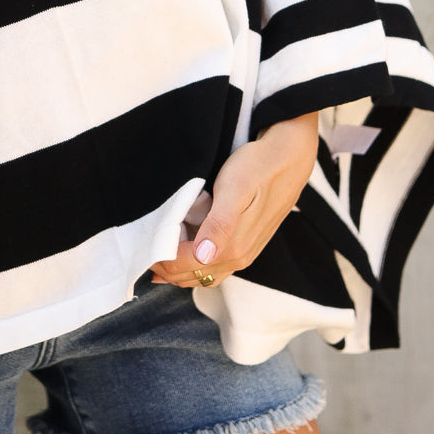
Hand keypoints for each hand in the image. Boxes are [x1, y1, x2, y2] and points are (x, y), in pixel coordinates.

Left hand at [149, 111, 318, 287]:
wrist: (289, 157)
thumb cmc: (257, 168)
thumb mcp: (234, 190)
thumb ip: (219, 224)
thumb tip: (203, 255)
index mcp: (233, 247)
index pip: (188, 267)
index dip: (163, 261)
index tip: (144, 248)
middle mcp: (240, 257)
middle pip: (195, 276)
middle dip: (167, 270)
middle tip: (145, 253)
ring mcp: (245, 252)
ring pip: (206, 274)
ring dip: (181, 269)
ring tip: (159, 253)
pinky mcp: (248, 243)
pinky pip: (217, 265)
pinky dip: (196, 264)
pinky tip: (185, 248)